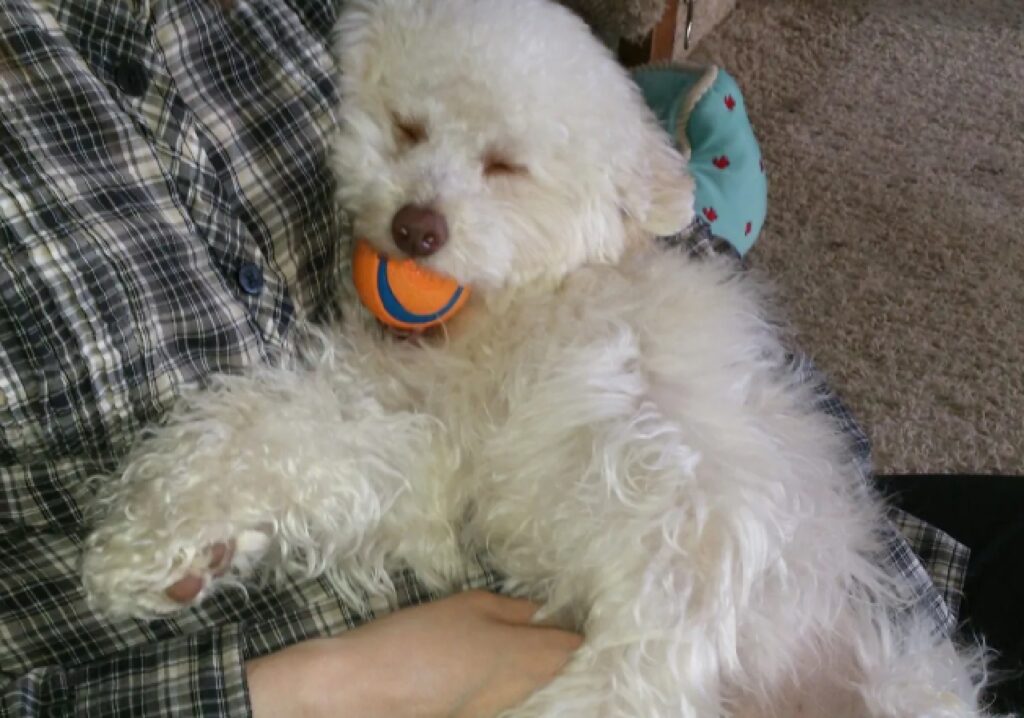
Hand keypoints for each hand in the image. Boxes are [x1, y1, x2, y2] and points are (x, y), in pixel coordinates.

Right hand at [246, 590, 582, 717]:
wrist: (368, 687)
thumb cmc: (420, 637)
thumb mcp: (469, 604)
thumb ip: (512, 608)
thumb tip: (540, 611)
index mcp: (526, 654)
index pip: (572, 645)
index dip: (577, 626)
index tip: (575, 608)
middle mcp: (521, 686)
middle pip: (557, 667)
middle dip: (561, 645)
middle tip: (554, 617)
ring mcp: (498, 706)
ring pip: (533, 681)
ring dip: (537, 660)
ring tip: (529, 632)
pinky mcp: (476, 714)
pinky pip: (509, 691)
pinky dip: (512, 674)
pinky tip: (496, 656)